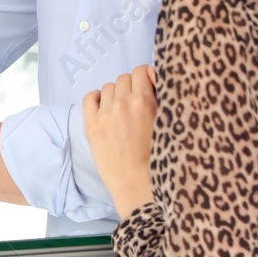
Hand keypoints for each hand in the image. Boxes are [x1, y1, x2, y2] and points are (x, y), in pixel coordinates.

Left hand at [81, 65, 157, 217]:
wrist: (138, 184)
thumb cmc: (158, 158)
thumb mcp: (167, 124)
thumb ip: (161, 98)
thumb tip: (152, 76)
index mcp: (144, 102)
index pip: (141, 71)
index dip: (145, 77)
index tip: (147, 85)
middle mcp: (123, 104)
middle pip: (125, 78)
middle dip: (132, 86)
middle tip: (137, 102)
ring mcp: (105, 114)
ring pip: (109, 87)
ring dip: (116, 93)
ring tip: (123, 109)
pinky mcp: (92, 125)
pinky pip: (90, 98)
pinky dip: (97, 98)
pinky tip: (104, 107)